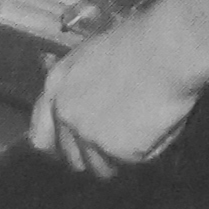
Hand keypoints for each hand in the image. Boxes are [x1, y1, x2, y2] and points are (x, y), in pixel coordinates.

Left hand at [28, 11, 199, 177]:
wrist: (168, 48)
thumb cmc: (140, 39)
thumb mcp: (94, 55)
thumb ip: (79, 86)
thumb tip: (84, 107)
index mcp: (56, 84)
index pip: (40, 135)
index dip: (59, 144)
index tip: (75, 145)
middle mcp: (66, 113)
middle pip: (71, 158)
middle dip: (92, 154)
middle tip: (118, 135)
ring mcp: (89, 134)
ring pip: (100, 168)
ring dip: (117, 157)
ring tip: (139, 127)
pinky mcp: (116, 151)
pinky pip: (130, 164)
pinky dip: (143, 151)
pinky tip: (153, 125)